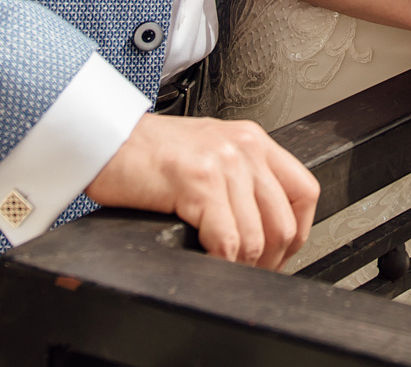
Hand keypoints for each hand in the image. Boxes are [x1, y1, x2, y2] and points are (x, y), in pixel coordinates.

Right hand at [85, 113, 318, 269]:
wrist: (105, 138)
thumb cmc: (147, 151)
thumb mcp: (209, 154)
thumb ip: (238, 181)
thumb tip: (259, 230)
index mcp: (253, 141)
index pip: (304, 191)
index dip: (298, 233)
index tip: (280, 254)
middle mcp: (245, 149)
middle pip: (284, 222)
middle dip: (270, 260)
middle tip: (249, 273)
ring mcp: (225, 164)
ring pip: (257, 238)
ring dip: (243, 267)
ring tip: (224, 270)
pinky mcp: (199, 182)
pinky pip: (227, 241)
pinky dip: (222, 263)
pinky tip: (207, 262)